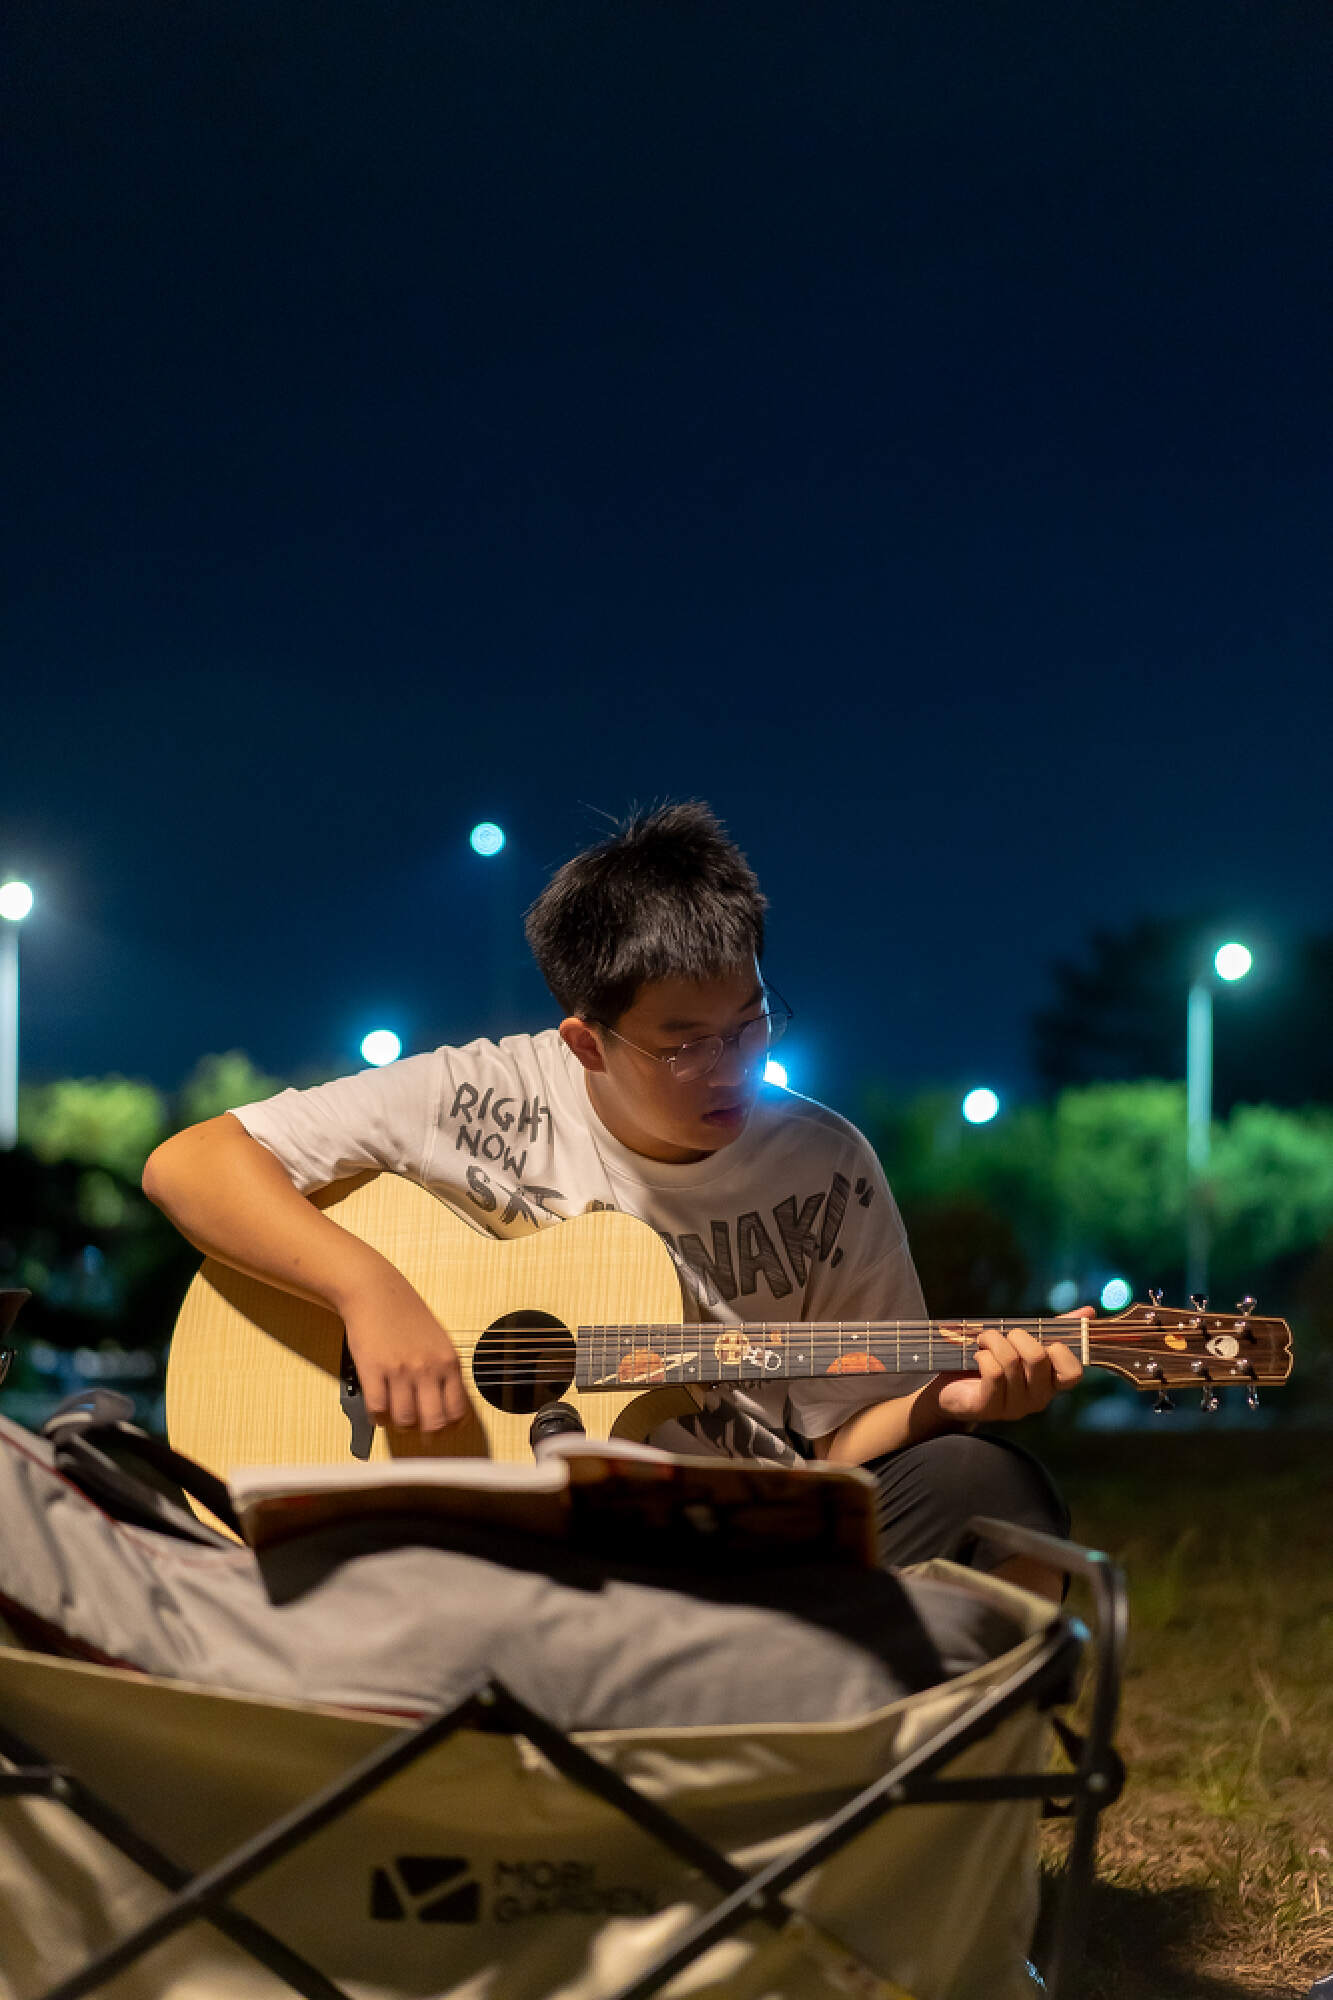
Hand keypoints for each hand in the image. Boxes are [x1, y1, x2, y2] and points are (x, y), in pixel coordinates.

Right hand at [342, 1273, 471, 1431]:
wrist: (376, 1292)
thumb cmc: (407, 1314)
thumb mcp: (439, 1340)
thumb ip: (445, 1371)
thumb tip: (449, 1406)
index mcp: (448, 1361)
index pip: (458, 1411)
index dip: (451, 1428)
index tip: (444, 1431)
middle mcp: (427, 1368)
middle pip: (434, 1422)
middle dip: (427, 1434)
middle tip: (420, 1433)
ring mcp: (400, 1370)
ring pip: (405, 1420)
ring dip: (401, 1425)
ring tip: (397, 1417)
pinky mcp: (373, 1370)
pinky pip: (378, 1410)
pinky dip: (379, 1418)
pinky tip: (380, 1411)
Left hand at [933, 1308, 1089, 1425]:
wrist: (951, 1388)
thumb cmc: (993, 1362)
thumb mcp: (1024, 1343)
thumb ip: (1056, 1329)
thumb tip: (1089, 1312)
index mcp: (1050, 1383)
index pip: (1074, 1373)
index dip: (1060, 1350)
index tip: (1042, 1340)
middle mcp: (1037, 1399)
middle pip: (1038, 1357)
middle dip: (1017, 1335)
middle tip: (1003, 1336)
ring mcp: (1013, 1406)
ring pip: (1010, 1361)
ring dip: (992, 1341)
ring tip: (983, 1342)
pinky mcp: (988, 1408)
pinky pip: (992, 1373)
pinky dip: (982, 1356)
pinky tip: (976, 1358)